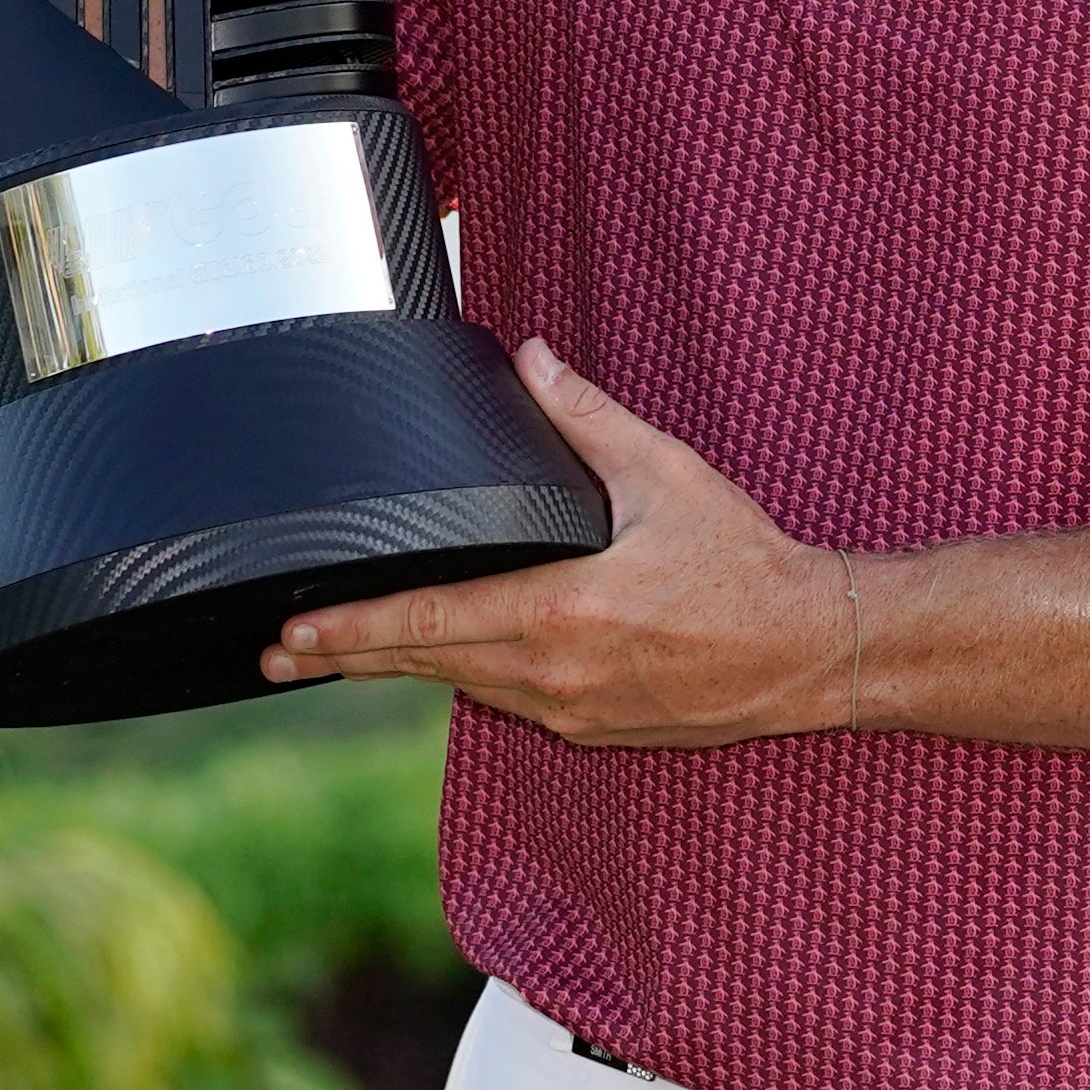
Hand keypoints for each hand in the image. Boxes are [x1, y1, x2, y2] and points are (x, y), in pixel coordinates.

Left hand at [256, 341, 857, 746]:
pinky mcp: (597, 730)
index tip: (292, 631)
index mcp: (562, 612)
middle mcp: (556, 675)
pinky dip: (477, 677)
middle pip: (426, 668)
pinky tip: (458, 656)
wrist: (812, 649)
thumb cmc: (743, 563)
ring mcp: (574, 711)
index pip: (428, 625)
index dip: (352, 630)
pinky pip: (515, 703)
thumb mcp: (663, 474)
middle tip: (277, 653)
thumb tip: (530, 360)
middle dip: (348, 658)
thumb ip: (585, 418)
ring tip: (349, 651)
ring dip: (410, 668)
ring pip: (467, 688)